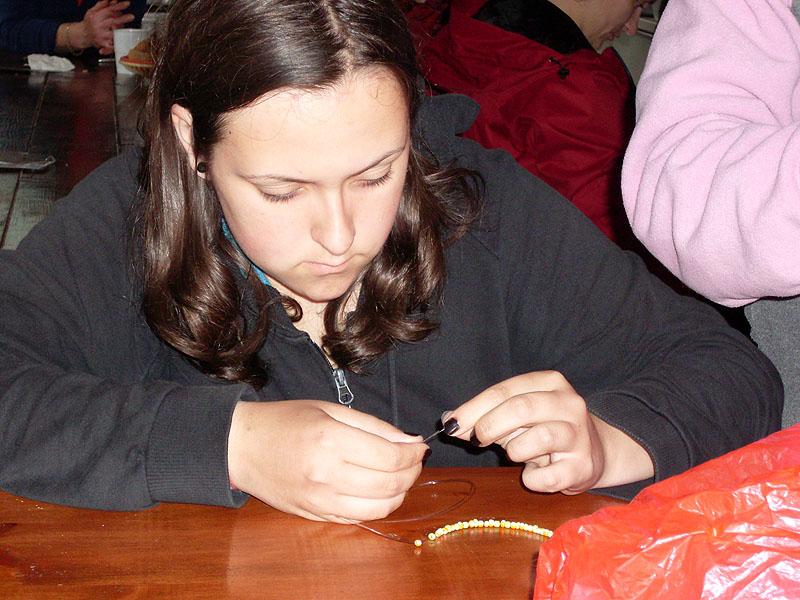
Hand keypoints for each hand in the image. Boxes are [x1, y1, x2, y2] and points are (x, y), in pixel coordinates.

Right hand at [77, 1, 136, 54]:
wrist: (82, 35)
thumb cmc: (89, 23)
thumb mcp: (92, 11)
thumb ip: (102, 5)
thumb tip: (113, 0)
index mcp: (95, 16)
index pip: (109, 10)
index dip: (119, 6)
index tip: (127, 3)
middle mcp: (98, 26)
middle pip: (112, 21)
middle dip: (123, 19)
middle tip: (131, 16)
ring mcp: (101, 36)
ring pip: (114, 33)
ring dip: (121, 30)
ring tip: (124, 27)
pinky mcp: (103, 44)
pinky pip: (113, 45)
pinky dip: (117, 43)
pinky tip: (121, 41)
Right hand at [227, 400, 427, 522]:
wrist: (242, 447)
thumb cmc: (284, 421)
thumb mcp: (329, 409)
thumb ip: (373, 426)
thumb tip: (410, 441)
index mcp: (330, 440)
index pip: (390, 457)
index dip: (413, 454)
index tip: (420, 446)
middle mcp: (326, 473)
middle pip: (390, 484)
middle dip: (412, 472)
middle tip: (415, 460)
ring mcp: (320, 499)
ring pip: (379, 508)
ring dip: (400, 493)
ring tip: (400, 476)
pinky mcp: (315, 515)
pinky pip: (359, 518)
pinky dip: (378, 506)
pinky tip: (378, 490)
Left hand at [445, 371, 606, 494]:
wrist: (595, 453)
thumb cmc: (545, 429)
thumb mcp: (516, 416)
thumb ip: (484, 416)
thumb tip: (449, 421)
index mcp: (550, 382)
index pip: (504, 390)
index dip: (473, 408)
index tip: (451, 424)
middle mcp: (569, 403)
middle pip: (520, 408)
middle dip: (490, 426)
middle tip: (478, 439)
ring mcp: (579, 435)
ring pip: (536, 439)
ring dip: (514, 450)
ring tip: (516, 453)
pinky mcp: (582, 466)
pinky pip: (545, 476)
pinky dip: (531, 478)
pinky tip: (533, 472)